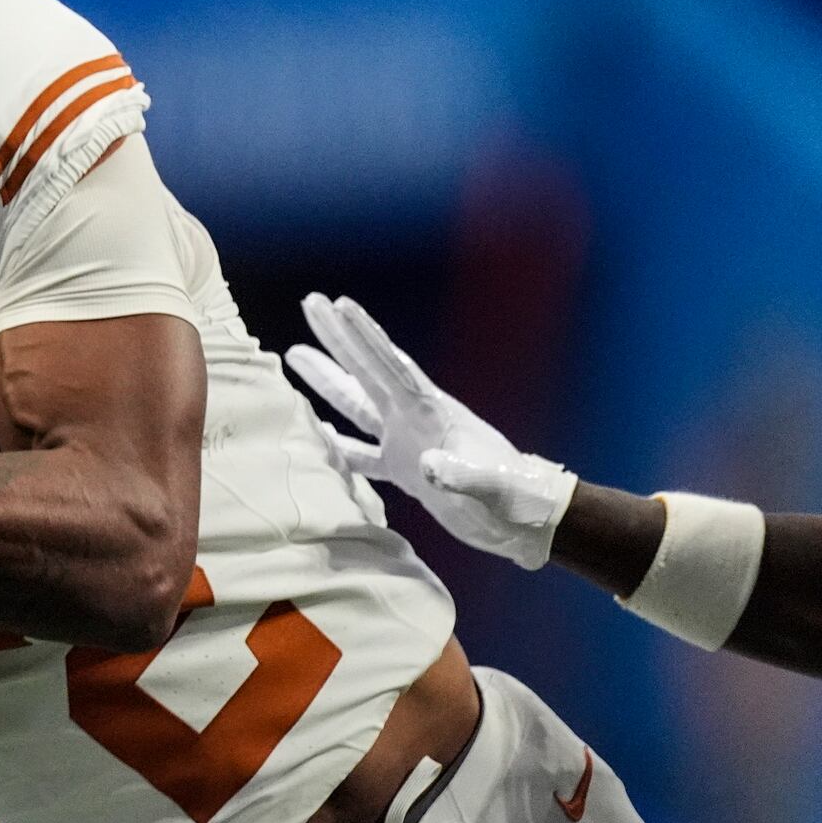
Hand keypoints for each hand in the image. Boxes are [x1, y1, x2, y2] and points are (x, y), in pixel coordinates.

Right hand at [284, 293, 576, 569]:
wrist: (527, 519)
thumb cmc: (514, 499)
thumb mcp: (491, 487)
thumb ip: (461, 475)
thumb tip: (429, 466)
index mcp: (431, 413)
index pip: (388, 367)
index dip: (362, 337)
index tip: (336, 305)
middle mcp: (413, 418)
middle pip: (366, 371)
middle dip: (339, 338)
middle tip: (310, 302)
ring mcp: (407, 441)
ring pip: (357, 404)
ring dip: (328, 380)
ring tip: (295, 354)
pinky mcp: (406, 470)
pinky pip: (362, 451)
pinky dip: (339, 443)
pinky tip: (316, 434)